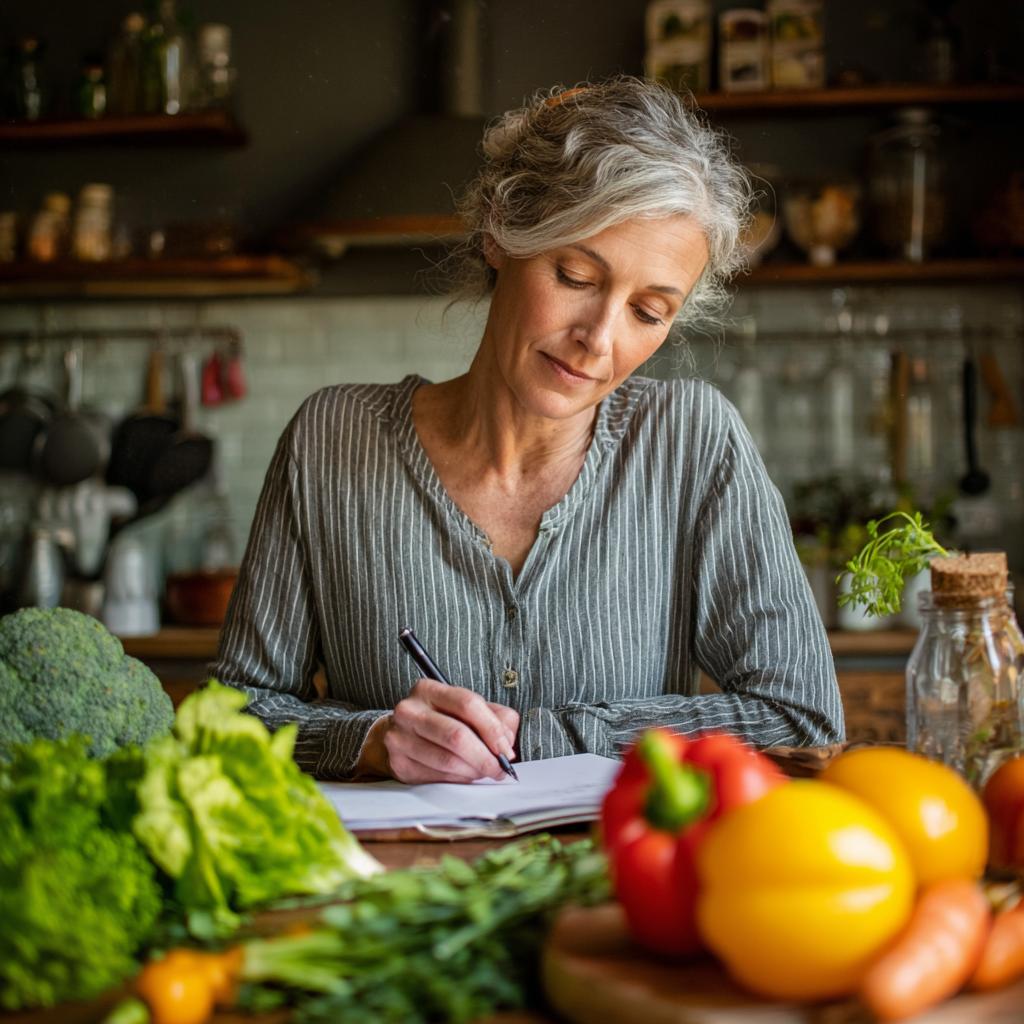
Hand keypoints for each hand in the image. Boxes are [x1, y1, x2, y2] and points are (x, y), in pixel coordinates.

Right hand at [355, 679, 518, 783]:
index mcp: (429, 690)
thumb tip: (506, 742)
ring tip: (484, 771)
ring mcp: (400, 738)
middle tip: (499, 767)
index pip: (467, 704)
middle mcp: (410, 711)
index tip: (504, 748)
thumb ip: (496, 717)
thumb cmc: (442, 719)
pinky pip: (437, 777)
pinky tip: (465, 775)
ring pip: (448, 761)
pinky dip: (459, 780)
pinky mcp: (400, 764)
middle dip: (485, 756)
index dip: (492, 729)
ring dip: (474, 771)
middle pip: (457, 735)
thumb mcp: (468, 708)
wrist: (402, 733)